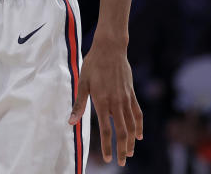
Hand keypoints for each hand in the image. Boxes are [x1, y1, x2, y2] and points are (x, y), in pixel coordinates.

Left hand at [68, 38, 142, 165]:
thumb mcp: (82, 83)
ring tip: (130, 153)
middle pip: (122, 132)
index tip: (108, 158)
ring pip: (131, 125)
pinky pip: (138, 113)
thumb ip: (78, 104)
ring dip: (131, 141)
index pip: (106, 130)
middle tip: (121, 162)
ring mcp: (125, 99)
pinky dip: (139, 126)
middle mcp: (116, 103)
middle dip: (122, 149)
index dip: (108, 146)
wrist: (110, 49)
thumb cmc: (92, 65)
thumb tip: (71, 122)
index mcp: (102, 102)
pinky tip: (139, 135)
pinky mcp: (131, 94)